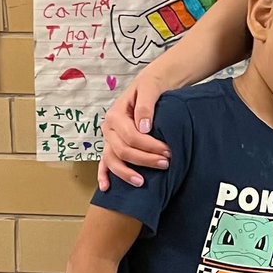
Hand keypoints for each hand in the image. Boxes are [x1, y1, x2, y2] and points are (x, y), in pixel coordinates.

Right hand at [98, 72, 170, 190]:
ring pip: (112, 160)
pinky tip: (106, 188)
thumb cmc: (152, 86)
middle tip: (165, 163)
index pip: (131, 136)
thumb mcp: (150, 89)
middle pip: (123, 150)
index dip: (149, 146)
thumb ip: (146, 107)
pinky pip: (105, 162)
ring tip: (143, 182)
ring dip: (127, 172)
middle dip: (144, 160)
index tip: (168, 151)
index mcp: (116, 115)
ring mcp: (110, 138)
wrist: (152, 84)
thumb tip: (144, 128)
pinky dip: (104, 175)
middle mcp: (109, 129)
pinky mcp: (113, 145)